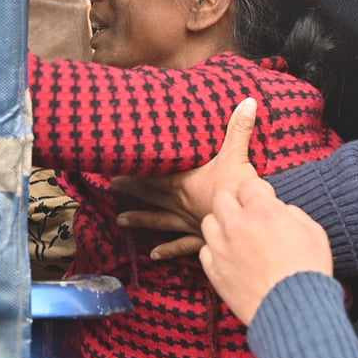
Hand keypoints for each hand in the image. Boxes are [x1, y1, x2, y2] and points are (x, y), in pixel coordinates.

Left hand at [112, 98, 257, 260]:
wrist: (247, 224)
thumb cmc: (238, 190)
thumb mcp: (238, 156)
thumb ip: (238, 129)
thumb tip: (247, 101)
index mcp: (184, 183)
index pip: (153, 175)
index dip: (134, 171)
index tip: (115, 166)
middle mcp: (180, 203)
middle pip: (151, 195)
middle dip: (131, 190)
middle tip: (110, 187)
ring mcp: (188, 223)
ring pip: (159, 220)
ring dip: (140, 220)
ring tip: (120, 221)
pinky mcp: (199, 239)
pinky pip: (180, 246)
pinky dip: (167, 250)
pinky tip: (154, 256)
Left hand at [198, 176, 334, 325]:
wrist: (295, 311)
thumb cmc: (309, 271)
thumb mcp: (314, 232)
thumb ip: (293, 214)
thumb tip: (281, 210)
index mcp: (263, 211)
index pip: (248, 184)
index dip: (257, 192)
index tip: (263, 201)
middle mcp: (237, 225)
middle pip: (222, 197)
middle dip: (234, 201)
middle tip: (246, 214)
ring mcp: (222, 248)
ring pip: (208, 222)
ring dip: (221, 225)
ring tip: (236, 236)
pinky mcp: (214, 271)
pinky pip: (205, 250)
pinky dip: (215, 251)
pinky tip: (230, 257)